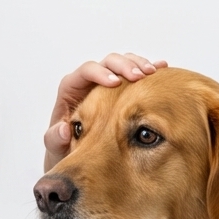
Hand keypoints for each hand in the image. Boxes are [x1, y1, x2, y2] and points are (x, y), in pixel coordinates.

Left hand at [43, 52, 168, 170]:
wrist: (78, 155)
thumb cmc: (65, 147)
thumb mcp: (56, 146)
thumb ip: (55, 138)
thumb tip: (63, 129)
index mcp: (73, 89)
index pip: (86, 71)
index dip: (100, 73)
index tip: (114, 83)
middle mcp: (91, 81)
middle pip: (108, 62)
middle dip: (124, 66)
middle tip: (139, 76)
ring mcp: (109, 82)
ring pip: (125, 63)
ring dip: (140, 65)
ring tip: (154, 73)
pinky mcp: (124, 89)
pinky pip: (137, 73)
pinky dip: (149, 72)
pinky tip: (163, 70)